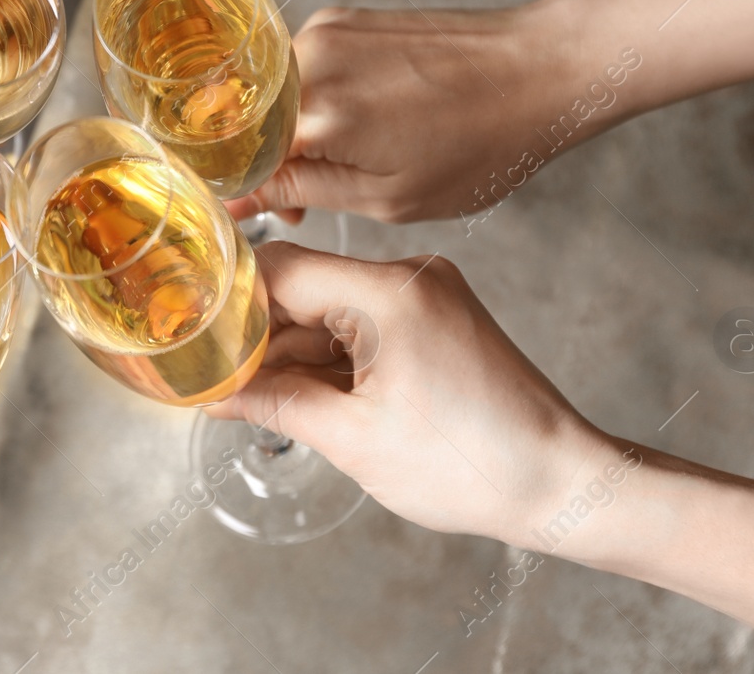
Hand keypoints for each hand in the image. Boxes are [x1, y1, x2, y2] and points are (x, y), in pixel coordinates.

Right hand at [207, 243, 607, 544]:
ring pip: (330, 309)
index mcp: (389, 292)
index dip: (229, 304)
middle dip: (259, 335)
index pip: (280, 270)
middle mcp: (410, 276)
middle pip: (304, 287)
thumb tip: (213, 392)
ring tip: (252, 399)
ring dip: (293, 352)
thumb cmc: (472, 464)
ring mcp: (427, 296)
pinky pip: (362, 325)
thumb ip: (273, 403)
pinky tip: (301, 395)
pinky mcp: (437, 320)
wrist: (562, 483)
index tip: (191, 335)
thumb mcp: (352, 439)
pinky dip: (331, 358)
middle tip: (213, 379)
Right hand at [229, 0, 638, 223]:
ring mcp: (323, 30)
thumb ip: (304, 192)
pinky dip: (316, 98)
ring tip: (353, 156)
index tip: (269, 213)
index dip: (246, 192)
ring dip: (294, 129)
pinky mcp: (342, 17)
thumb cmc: (481, 143)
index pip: (238, 159)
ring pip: (273, 94)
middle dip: (270, 162)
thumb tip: (242, 198)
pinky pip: (302, 68)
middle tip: (316, 199)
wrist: (539, 68)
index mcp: (318, 116)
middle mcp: (308, 61)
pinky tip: (365, 118)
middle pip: (248, 121)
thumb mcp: (390, 196)